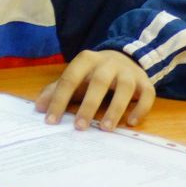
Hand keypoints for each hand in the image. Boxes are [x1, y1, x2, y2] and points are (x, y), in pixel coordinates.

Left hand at [34, 50, 154, 130]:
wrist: (124, 57)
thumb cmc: (93, 74)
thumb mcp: (74, 77)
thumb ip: (56, 90)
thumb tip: (38, 107)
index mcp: (86, 60)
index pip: (70, 79)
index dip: (59, 100)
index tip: (51, 121)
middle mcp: (108, 63)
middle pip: (98, 82)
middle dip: (88, 105)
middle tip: (79, 127)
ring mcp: (128, 72)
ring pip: (125, 88)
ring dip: (115, 109)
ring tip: (105, 128)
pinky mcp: (145, 81)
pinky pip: (147, 94)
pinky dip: (140, 108)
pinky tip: (131, 123)